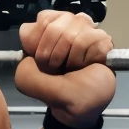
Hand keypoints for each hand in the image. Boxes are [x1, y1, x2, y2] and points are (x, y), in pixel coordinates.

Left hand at [14, 10, 114, 128]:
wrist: (90, 106)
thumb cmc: (64, 96)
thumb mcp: (34, 87)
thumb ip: (26, 73)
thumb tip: (29, 58)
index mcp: (42, 37)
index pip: (38, 22)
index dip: (38, 44)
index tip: (43, 63)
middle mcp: (62, 29)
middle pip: (53, 27)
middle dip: (54, 55)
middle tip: (59, 69)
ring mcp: (83, 32)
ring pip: (72, 31)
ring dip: (72, 57)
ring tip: (74, 68)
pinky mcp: (102, 39)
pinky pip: (91, 37)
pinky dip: (87, 56)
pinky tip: (88, 64)